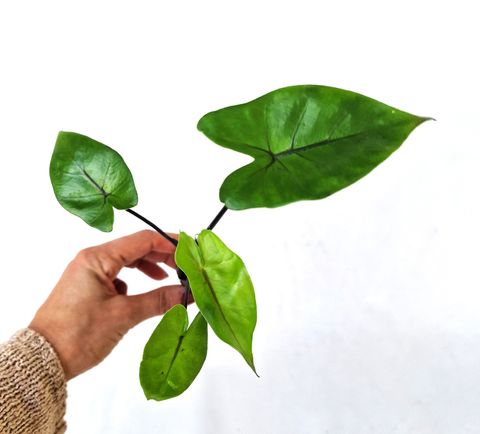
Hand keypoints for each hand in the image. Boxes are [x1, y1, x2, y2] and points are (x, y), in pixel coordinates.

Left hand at [29, 230, 186, 380]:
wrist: (44, 359)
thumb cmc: (79, 334)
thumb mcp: (124, 315)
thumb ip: (159, 300)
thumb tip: (188, 293)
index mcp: (98, 258)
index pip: (143, 240)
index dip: (170, 244)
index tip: (191, 252)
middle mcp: (92, 259)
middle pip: (136, 248)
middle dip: (162, 256)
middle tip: (185, 267)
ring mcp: (88, 272)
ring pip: (127, 261)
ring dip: (149, 267)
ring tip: (168, 277)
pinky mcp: (87, 287)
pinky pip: (117, 274)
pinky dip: (134, 280)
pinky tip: (142, 293)